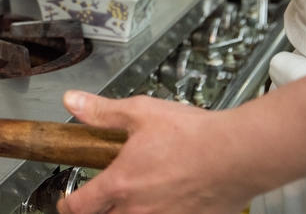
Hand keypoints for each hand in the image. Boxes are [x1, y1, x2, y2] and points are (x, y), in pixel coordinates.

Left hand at [57, 91, 252, 213]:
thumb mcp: (140, 113)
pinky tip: (166, 203)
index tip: (66, 202)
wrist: (239, 154)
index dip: (67, 205)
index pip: (79, 207)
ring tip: (131, 203)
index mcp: (121, 184)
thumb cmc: (193, 135)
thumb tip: (72, 102)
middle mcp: (139, 210)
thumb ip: (102, 112)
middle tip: (97, 203)